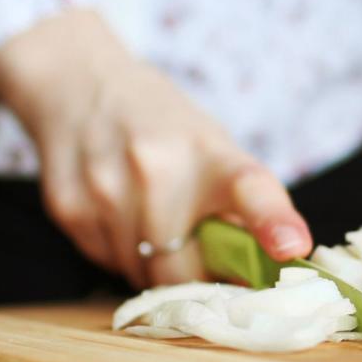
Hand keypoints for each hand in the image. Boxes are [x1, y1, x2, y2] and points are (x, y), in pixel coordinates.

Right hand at [0, 10, 311, 287]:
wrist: (79, 82)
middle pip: (184, 269)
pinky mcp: (69, 206)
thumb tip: (265, 270)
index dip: (273, 222)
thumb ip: (238, 206)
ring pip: (140, 274)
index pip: (249, 188)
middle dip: (195, 279)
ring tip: (148, 222)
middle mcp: (159, 167)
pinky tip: (115, 214)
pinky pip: (104, 261)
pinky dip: (116, 253)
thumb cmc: (163, 127)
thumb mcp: (212, 147)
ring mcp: (108, 187)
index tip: (293, 247)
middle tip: (197, 261)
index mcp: (210, 153)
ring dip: (150, 267)